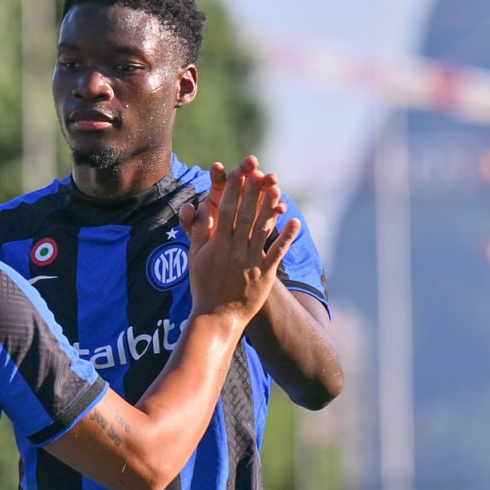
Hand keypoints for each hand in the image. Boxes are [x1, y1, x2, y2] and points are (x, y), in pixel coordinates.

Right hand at [179, 159, 299, 324]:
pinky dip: (287, 236)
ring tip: (277, 189)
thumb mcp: (195, 258)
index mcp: (217, 245)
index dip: (232, 190)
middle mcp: (234, 250)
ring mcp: (251, 262)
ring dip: (271, 208)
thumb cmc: (203, 286)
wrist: (216, 317)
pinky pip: (278, 252)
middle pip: (245, 215)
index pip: (224, 210)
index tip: (237, 172)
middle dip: (252, 192)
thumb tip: (200, 209)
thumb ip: (200, 233)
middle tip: (259, 172)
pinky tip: (295, 221)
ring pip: (263, 230)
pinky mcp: (265, 275)